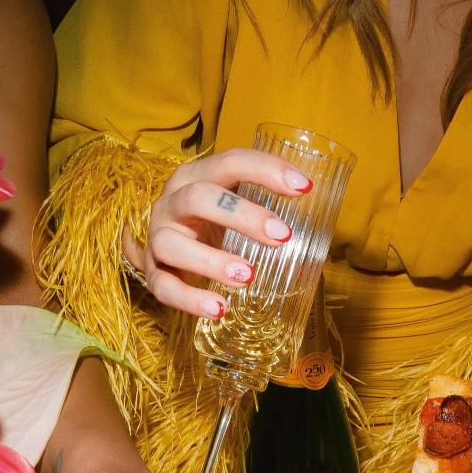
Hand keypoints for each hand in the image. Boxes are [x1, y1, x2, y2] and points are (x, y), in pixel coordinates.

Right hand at [123, 147, 311, 317]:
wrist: (162, 245)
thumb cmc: (208, 223)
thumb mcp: (231, 206)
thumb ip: (262, 209)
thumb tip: (321, 230)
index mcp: (195, 176)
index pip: (230, 163)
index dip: (266, 170)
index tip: (304, 187)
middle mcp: (171, 202)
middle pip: (199, 198)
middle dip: (242, 216)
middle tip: (282, 237)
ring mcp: (158, 237)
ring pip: (174, 244)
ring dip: (211, 261)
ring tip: (248, 277)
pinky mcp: (151, 272)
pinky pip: (163, 287)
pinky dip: (190, 300)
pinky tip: (219, 309)